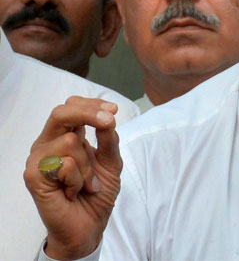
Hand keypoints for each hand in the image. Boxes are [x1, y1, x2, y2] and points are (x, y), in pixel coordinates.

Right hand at [24, 97, 122, 259]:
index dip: (92, 104)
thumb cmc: (97, 192)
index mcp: (64, 135)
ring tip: (86, 183)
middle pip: (61, 113)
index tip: (114, 110)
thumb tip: (108, 115)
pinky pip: (65, 164)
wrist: (89, 224)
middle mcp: (48, 143)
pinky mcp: (34, 176)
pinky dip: (79, 179)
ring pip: (70, 141)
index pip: (71, 106)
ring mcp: (38, 159)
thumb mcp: (111, 161)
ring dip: (88, 165)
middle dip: (88, 114)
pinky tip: (72, 191)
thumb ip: (108, 138)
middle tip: (109, 120)